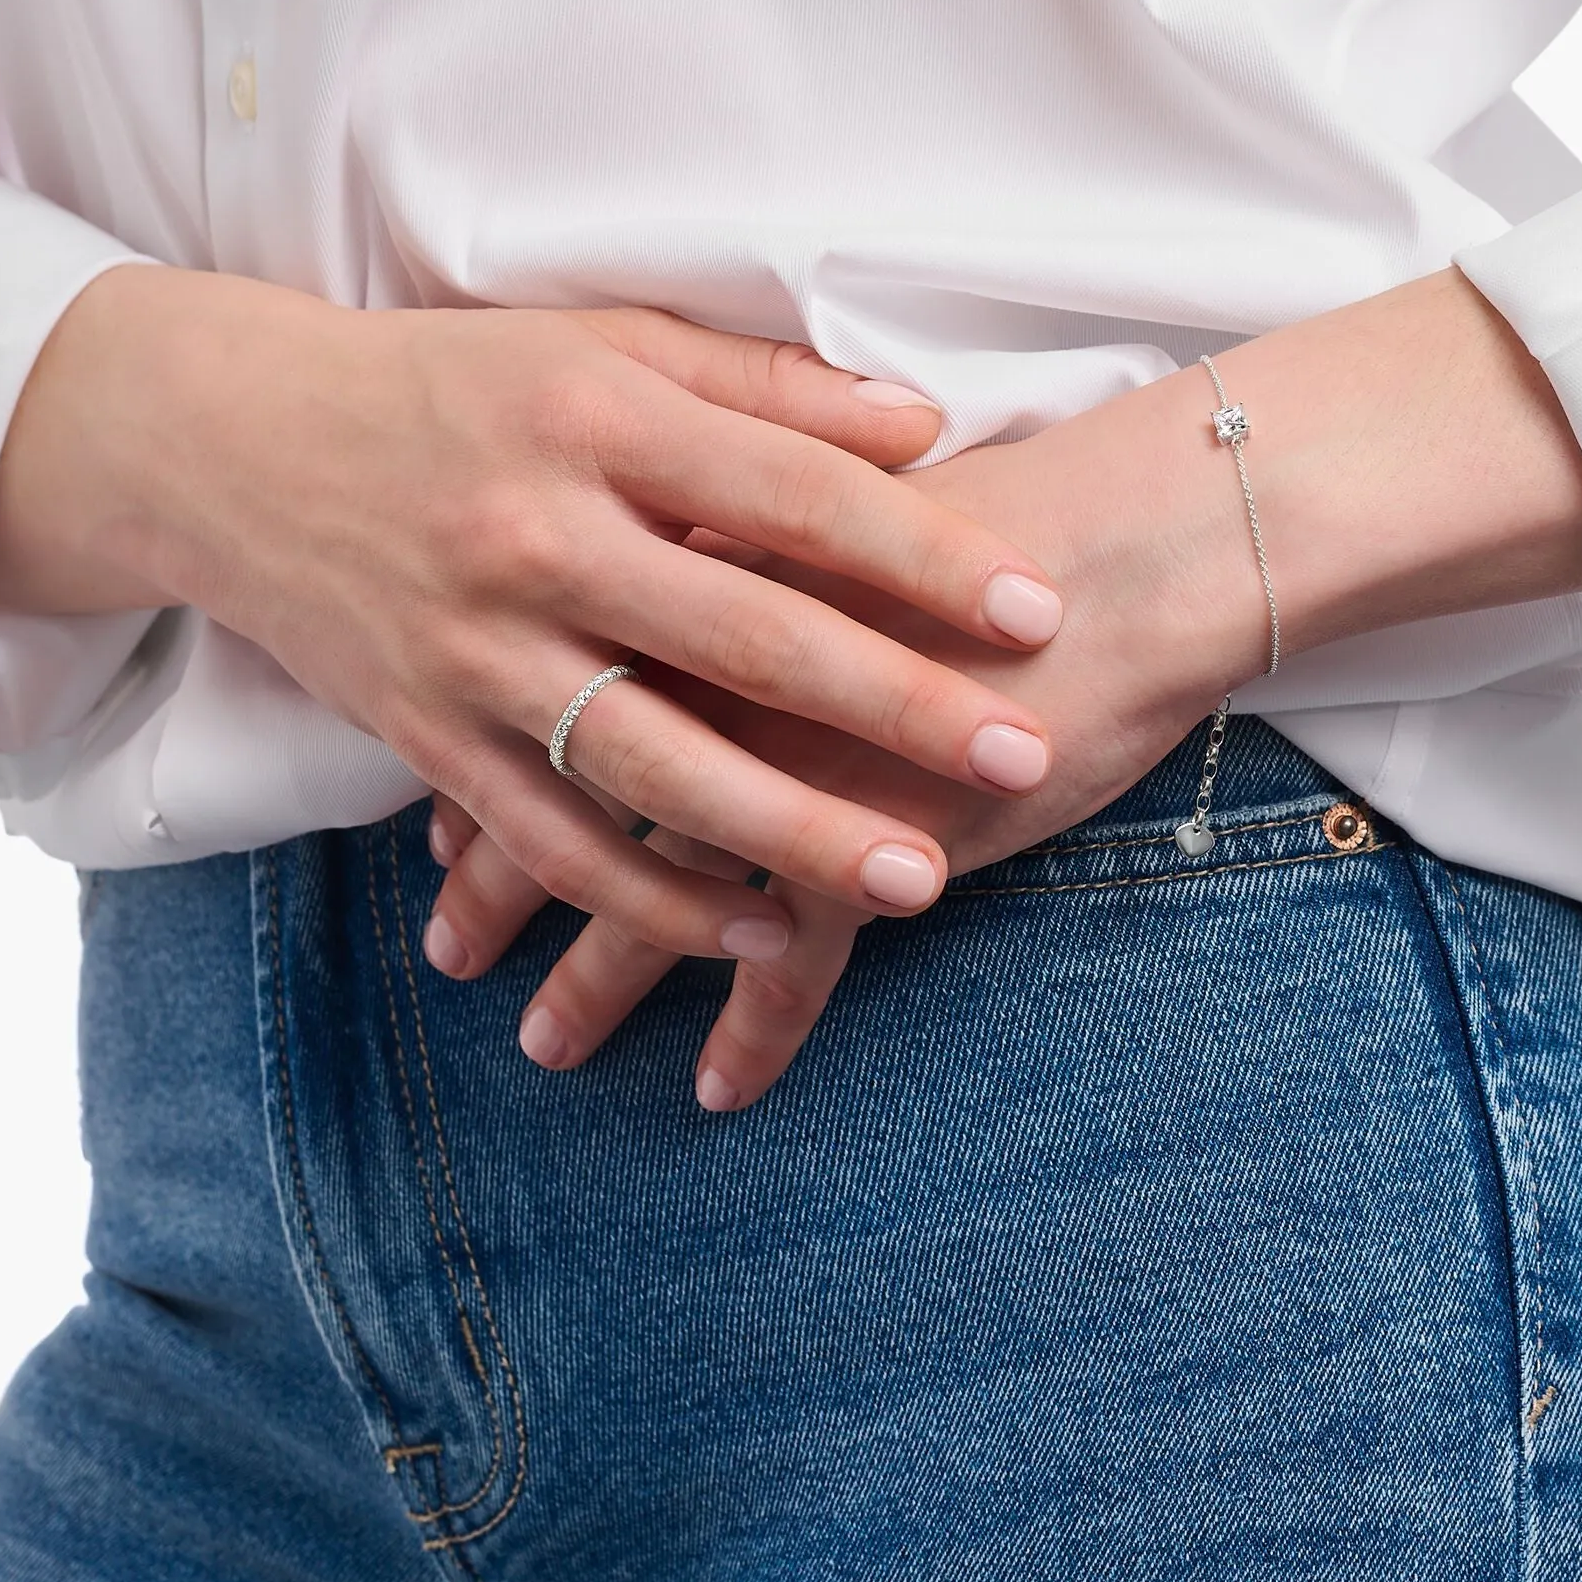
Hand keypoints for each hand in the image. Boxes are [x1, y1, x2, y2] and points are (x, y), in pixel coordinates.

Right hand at [0, 266, 1072, 958]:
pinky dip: (654, 901)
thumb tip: (923, 425)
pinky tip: (759, 933)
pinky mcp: (427, 737)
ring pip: (655, 765)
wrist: (234, 445)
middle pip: (744, 637)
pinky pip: (554, 842)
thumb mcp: (600, 346)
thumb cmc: (451, 384)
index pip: (793, 495)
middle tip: (1022, 755)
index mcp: (597, 419)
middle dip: (896, 707)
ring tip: (918, 879)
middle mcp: (538, 537)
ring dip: (793, 832)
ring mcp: (476, 649)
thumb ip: (763, 387)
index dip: (926, 556)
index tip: (1036, 611)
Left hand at [423, 267, 1581, 1105]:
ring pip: (653, 894)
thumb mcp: (848, 493)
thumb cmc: (1006, 508)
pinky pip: (795, 964)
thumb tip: (676, 560)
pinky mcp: (877, 845)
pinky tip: (720, 1089)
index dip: (487, 760)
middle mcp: (713, 679)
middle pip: (574, 796)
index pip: (556, 683)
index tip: (440, 828)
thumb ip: (743, 532)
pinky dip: (759, 1032)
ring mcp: (788, 768)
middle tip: (449, 949)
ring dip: (595, 980)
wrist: (1141, 540)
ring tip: (542, 1042)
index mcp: (695, 580)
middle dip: (502, 882)